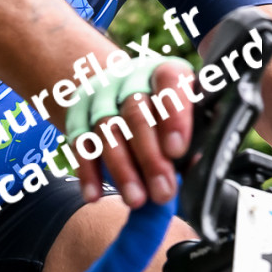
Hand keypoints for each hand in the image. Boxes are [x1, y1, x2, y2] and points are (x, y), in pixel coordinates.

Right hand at [68, 56, 193, 207]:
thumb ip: (191, 138)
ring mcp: (99, 97)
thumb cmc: (158, 108)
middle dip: (150, 156)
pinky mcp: (77, 116)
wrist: (108, 85)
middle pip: (136, 112)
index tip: (177, 150)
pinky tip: (95, 195)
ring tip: (136, 199)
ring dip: (122, 170)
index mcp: (163, 72)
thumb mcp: (181, 113)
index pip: (168, 80)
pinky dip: (88, 173)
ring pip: (107, 130)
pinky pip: (80, 145)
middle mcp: (129, 79)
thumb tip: (194, 168)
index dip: (174, 115)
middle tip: (162, 191)